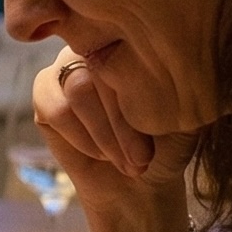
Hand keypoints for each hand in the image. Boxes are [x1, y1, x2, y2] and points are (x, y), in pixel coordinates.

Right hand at [33, 50, 193, 231]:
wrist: (139, 188)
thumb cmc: (166, 148)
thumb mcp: (184, 115)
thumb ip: (184, 83)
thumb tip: (187, 59)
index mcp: (134, 43)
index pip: (133, 52)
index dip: (144, 95)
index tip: (161, 135)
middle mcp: (96, 47)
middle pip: (102, 70)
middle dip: (123, 121)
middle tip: (142, 157)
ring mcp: (66, 67)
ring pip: (78, 88)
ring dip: (104, 132)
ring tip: (126, 160)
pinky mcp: (44, 93)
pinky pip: (56, 109)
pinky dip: (81, 137)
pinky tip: (100, 154)